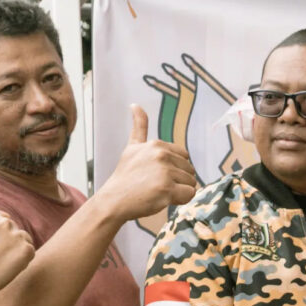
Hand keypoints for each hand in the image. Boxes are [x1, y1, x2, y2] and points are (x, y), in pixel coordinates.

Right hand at [0, 208, 34, 300]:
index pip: (3, 217)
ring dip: (18, 248)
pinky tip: (9, 267)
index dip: (0, 231)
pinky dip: (23, 260)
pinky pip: (30, 252)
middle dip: (9, 241)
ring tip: (2, 262)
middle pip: (14, 229)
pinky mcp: (26, 249)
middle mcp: (3, 222)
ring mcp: (16, 235)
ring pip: (24, 239)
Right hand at [96, 105, 199, 221]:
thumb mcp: (132, 147)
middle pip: (189, 170)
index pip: (184, 156)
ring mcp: (164, 172)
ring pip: (191, 183)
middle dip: (178, 180)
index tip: (156, 174)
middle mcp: (161, 155)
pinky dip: (181, 200)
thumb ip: (139, 127)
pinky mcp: (166, 189)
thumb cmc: (125, 176)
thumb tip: (135, 104)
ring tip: (158, 192)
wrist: (114, 200)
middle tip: (156, 185)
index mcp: (156, 145)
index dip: (174, 168)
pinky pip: (189, 194)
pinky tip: (164, 199)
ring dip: (179, 191)